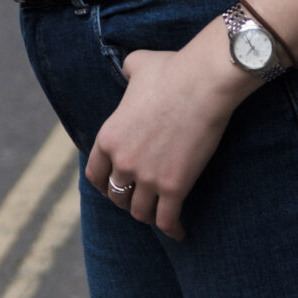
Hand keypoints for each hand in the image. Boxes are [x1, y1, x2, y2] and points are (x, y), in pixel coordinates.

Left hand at [82, 26, 249, 240]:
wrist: (202, 83)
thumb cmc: (172, 70)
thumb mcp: (136, 65)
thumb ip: (127, 71)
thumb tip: (129, 68)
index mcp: (108, 136)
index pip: (95, 174)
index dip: (104, 184)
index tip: (114, 187)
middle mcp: (122, 161)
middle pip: (117, 196)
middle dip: (126, 200)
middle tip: (140, 200)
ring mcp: (147, 177)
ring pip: (140, 212)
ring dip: (148, 215)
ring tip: (159, 214)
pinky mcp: (174, 187)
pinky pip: (167, 220)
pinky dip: (172, 230)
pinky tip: (180, 232)